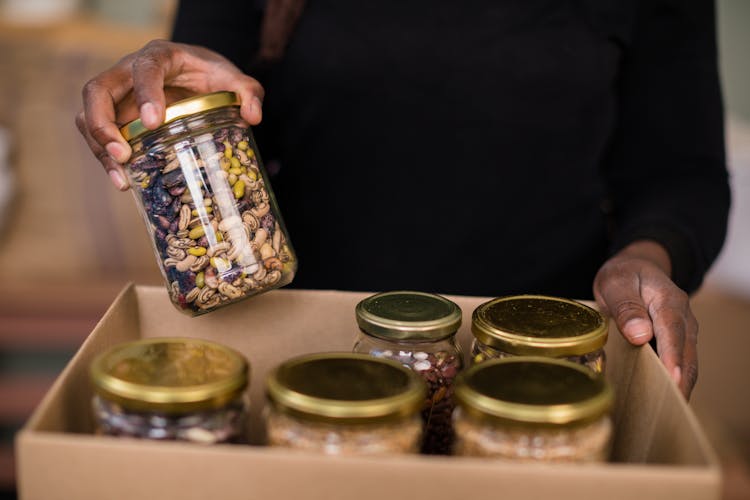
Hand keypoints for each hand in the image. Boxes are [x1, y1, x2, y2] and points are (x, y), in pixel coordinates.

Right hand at [75, 40, 263, 190]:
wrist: (197, 77)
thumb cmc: (211, 76)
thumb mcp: (234, 80)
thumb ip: (249, 92)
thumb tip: (253, 117)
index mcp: (160, 57)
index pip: (145, 68)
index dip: (145, 93)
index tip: (153, 122)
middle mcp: (128, 73)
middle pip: (98, 91)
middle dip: (103, 124)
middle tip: (123, 154)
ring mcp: (118, 96)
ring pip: (89, 116)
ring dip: (100, 148)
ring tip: (122, 178)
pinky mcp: (115, 118)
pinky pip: (99, 136)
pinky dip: (106, 160)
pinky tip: (124, 182)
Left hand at [593, 240, 697, 398]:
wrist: (635, 269)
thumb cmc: (624, 275)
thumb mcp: (616, 283)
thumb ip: (626, 307)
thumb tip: (640, 334)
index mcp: (669, 301)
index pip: (673, 332)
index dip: (672, 358)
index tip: (671, 380)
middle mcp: (683, 318)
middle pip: (686, 354)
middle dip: (679, 381)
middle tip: (666, 408)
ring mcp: (683, 331)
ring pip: (686, 363)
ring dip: (677, 385)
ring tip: (663, 410)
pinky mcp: (677, 342)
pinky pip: (679, 364)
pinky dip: (672, 381)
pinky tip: (659, 398)